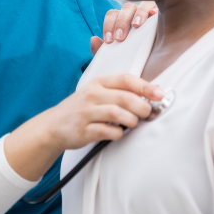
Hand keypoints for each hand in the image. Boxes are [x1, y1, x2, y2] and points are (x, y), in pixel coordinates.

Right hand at [46, 74, 163, 150]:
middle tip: (148, 114)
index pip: (126, 79)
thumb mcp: (96, 92)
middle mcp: (92, 94)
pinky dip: (118, 134)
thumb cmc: (81, 108)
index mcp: (98, 82)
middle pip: (125, 97)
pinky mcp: (84, 130)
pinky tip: (118, 133)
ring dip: (132, 121)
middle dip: (142, 107)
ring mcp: (86, 112)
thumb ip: (119, 90)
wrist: (54, 125)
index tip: (160, 95)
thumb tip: (150, 94)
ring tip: (132, 124)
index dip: (146, 86)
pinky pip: (108, 131)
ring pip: (118, 114)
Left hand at [91, 2, 157, 53]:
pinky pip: (156, 6)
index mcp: (121, 20)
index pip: (112, 15)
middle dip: (121, 22)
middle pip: (125, 9)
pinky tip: (154, 15)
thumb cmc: (133, 58)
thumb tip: (93, 39)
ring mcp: (148, 13)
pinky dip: (154, 8)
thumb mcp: (118, 56)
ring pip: (140, 5)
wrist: (154, 64)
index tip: (109, 40)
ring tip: (137, 25)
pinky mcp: (162, 15)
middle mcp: (134, 14)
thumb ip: (102, 49)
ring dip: (137, 14)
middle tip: (120, 37)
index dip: (108, 26)